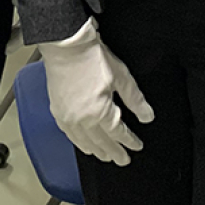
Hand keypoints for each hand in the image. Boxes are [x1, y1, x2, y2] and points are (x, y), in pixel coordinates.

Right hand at [39, 18, 153, 164]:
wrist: (65, 44)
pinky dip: (77, 141)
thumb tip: (147, 116)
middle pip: (101, 143)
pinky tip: (81, 142)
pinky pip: (69, 134)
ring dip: (96, 150)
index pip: (118, 134)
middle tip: (122, 160)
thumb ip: (135, 100)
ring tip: (104, 155)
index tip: (137, 146)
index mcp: (99, 113)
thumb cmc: (90, 57)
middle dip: (114, 152)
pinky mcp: (57, 109)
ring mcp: (67, 116)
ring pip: (84, 142)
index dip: (129, 141)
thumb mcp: (121, 76)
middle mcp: (82, 119)